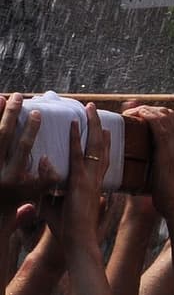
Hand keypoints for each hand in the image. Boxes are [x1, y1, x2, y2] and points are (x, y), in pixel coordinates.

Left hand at [0, 94, 53, 213]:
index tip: (36, 113)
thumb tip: (48, 158)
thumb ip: (48, 178)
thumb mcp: (37, 192)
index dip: (30, 129)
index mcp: (14, 176)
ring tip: (2, 97)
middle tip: (18, 97)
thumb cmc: (18, 196)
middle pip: (2, 136)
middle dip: (10, 115)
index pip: (22, 147)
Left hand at [52, 104, 109, 251]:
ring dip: (92, 125)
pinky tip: (73, 125)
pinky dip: (76, 139)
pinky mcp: (80, 181)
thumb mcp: (55, 203)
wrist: (77, 240)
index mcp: (94, 183)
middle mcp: (96, 177)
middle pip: (101, 146)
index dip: (103, 142)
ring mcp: (90, 178)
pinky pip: (78, 155)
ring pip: (94, 145)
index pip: (100, 158)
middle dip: (98, 126)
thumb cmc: (67, 226)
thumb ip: (49, 186)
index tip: (103, 128)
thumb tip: (43, 167)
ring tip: (89, 109)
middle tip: (94, 109)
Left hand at [138, 106, 173, 224]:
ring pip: (163, 114)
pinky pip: (156, 122)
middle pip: (168, 114)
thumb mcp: (169, 178)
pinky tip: (132, 115)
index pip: (172, 123)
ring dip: (145, 109)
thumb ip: (162, 169)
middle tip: (132, 111)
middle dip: (150, 109)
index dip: (156, 116)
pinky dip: (145, 114)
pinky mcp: (167, 148)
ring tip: (129, 112)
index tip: (140, 117)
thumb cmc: (172, 199)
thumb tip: (154, 170)